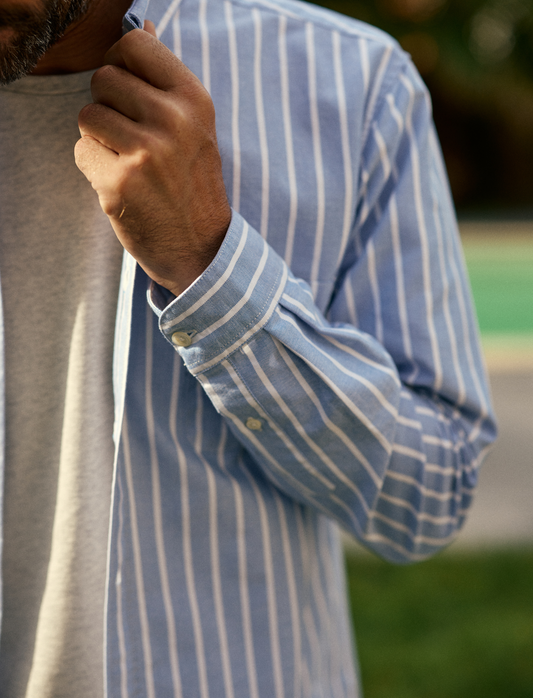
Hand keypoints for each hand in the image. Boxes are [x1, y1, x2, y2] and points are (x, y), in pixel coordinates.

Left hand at [75, 21, 230, 296]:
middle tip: (130, 135)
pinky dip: (95, 167)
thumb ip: (164, 78)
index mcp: (194, 100)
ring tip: (127, 160)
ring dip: (98, 137)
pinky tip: (122, 183)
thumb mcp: (194, 125)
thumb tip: (142, 23)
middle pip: (103, 78)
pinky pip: (81, 151)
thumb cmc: (193, 183)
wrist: (200, 246)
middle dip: (108, 104)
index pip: (134, 44)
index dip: (121, 63)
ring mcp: (145, 153)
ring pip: (87, 115)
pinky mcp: (119, 183)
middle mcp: (172, 121)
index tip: (129, 89)